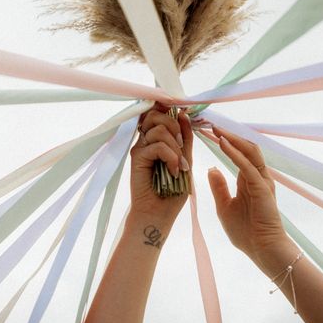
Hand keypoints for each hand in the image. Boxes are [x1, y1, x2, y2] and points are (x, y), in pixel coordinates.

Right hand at [128, 104, 192, 227]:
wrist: (158, 214)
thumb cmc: (172, 191)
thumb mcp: (185, 160)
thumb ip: (184, 139)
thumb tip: (184, 115)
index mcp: (157, 139)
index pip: (159, 113)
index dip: (168, 109)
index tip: (182, 114)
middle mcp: (146, 141)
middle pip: (156, 114)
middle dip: (174, 126)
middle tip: (180, 146)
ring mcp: (140, 148)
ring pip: (159, 128)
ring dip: (175, 147)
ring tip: (178, 165)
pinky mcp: (137, 157)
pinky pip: (157, 145)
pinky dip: (170, 157)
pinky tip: (173, 171)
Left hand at [207, 126, 291, 272]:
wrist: (261, 250)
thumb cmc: (245, 233)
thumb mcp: (224, 207)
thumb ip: (218, 187)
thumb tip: (211, 168)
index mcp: (247, 181)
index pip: (237, 154)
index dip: (224, 142)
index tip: (207, 132)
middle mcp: (256, 177)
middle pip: (244, 148)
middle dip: (228, 134)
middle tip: (210, 123)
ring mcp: (261, 180)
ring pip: (249, 151)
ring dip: (232, 138)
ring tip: (215, 128)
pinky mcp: (262, 186)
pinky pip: (247, 165)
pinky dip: (234, 152)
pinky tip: (222, 143)